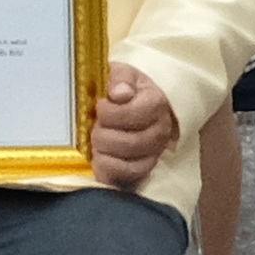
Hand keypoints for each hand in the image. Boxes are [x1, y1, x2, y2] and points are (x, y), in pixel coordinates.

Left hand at [88, 63, 180, 191]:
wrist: (135, 100)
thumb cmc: (125, 87)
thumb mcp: (121, 73)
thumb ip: (120, 79)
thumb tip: (119, 94)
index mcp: (156, 104)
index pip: (134, 114)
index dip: (110, 113)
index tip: (100, 105)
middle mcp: (160, 132)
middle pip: (131, 143)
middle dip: (104, 136)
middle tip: (94, 127)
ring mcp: (154, 153)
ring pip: (131, 166)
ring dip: (105, 157)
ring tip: (95, 146)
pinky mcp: (144, 169)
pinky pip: (129, 181)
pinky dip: (110, 175)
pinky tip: (98, 163)